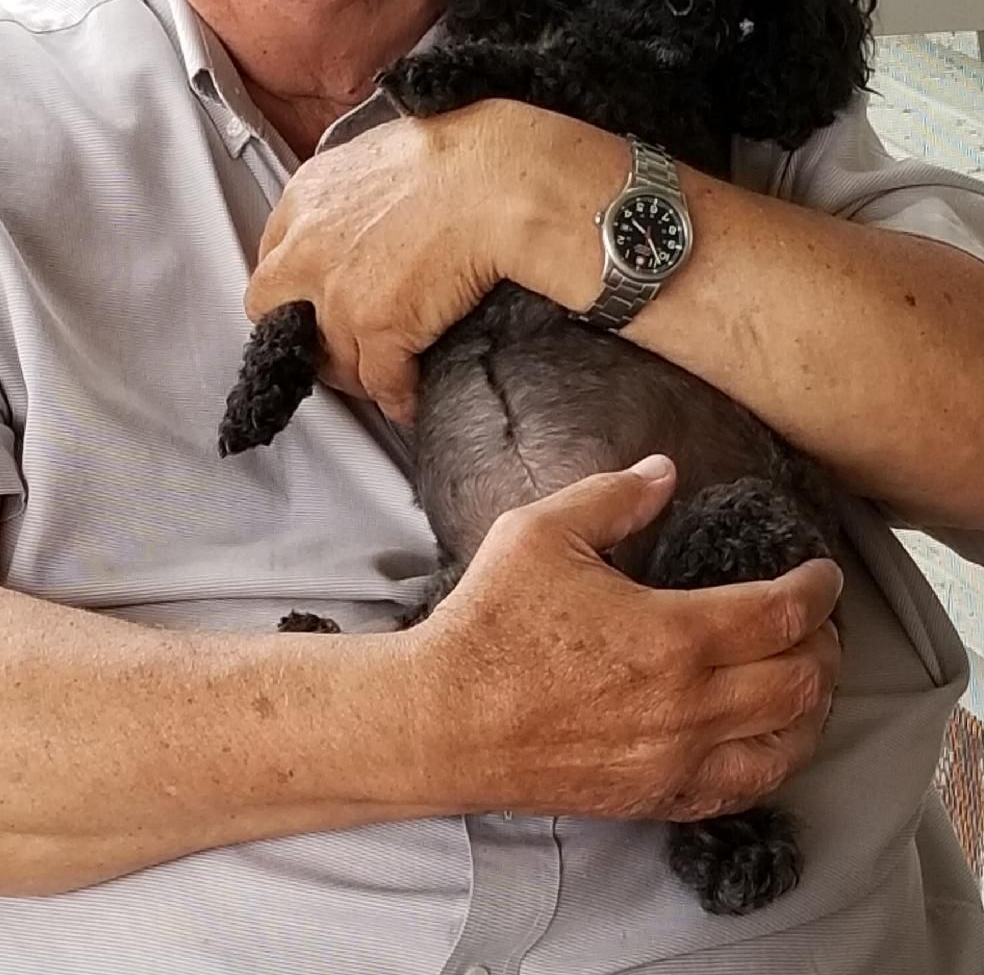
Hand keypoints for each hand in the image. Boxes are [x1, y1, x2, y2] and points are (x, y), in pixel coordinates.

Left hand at [244, 105, 515, 424]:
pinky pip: (382, 382)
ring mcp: (338, 293)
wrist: (496, 181)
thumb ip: (354, 189)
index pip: (274, 255)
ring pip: (332, 357)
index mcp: (307, 196)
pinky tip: (411, 397)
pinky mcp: (377, 327)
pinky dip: (399, 396)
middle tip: (336, 338)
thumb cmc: (460, 155)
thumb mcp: (381, 151)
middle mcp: (308, 247)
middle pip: (274, 310)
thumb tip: (366, 209)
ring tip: (382, 373)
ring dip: (357, 369)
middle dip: (304, 330)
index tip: (316, 293)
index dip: (297, 282)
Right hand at [404, 457, 842, 822]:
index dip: (817, 590)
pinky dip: (773, 761)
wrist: (444, 720)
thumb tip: (663, 471)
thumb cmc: (491, 623)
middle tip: (821, 622)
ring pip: (785, 743)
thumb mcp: (544, 531)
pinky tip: (769, 740)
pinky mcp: (654, 799)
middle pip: (800, 681)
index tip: (823, 573)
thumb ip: (614, 496)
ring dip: (813, 708)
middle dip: (826, 646)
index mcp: (674, 635)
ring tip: (811, 677)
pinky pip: (741, 790)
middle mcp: (690, 706)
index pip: (783, 614)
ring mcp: (675, 761)